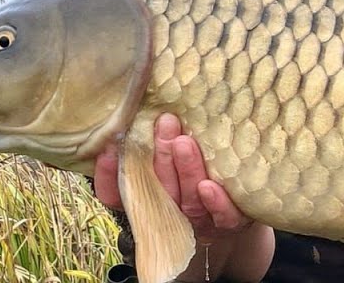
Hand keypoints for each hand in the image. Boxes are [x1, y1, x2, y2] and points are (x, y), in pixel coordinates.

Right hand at [93, 113, 252, 242]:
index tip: (108, 147)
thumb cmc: (194, 174)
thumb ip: (146, 145)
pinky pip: (222, 217)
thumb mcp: (167, 157)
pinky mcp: (229, 223)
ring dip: (185, 170)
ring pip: (188, 199)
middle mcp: (170, 213)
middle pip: (159, 190)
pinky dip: (216, 203)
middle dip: (161, 156)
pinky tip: (209, 186)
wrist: (236, 205)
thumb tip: (126, 121)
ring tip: (184, 142)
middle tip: (165, 123)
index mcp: (147, 200)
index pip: (116, 195)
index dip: (108, 175)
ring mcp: (199, 220)